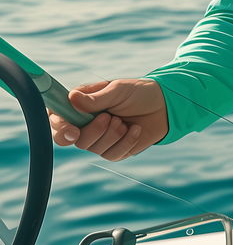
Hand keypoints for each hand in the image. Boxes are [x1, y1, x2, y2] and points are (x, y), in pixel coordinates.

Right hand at [48, 78, 168, 160]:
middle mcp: (84, 123)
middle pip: (68, 139)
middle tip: (109, 118)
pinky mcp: (113, 150)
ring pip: (91, 147)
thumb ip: (96, 98)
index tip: (72, 129)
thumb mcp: (119, 90)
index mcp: (79, 105)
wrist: (164, 106)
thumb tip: (72, 98)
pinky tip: (135, 130)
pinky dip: (125, 142)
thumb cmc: (138, 93)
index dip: (59, 126)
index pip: (56, 119)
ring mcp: (98, 138)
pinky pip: (111, 154)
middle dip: (90, 131)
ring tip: (124, 120)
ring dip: (111, 134)